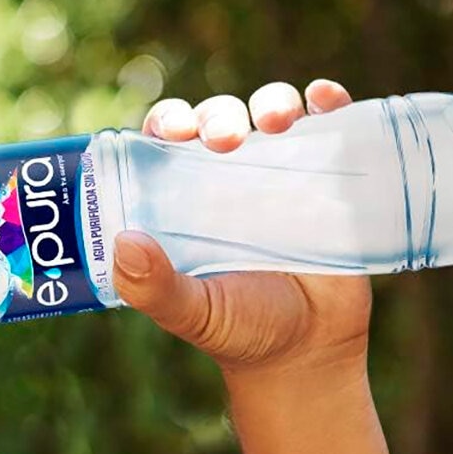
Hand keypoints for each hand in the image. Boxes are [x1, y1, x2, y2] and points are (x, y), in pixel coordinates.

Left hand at [113, 79, 373, 377]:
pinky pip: (329, 127)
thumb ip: (153, 287)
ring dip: (272, 102)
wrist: (306, 352)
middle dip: (219, 115)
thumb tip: (123, 243)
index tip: (172, 131)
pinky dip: (328, 102)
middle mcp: (227, 176)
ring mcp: (280, 173)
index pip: (165, 140)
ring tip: (276, 123)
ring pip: (271, 113)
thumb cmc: (237, 328)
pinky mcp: (329, 178)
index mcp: (182, 197)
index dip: (166, 122)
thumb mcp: (190, 312)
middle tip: (224, 139)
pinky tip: (324, 100)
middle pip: (218, 119)